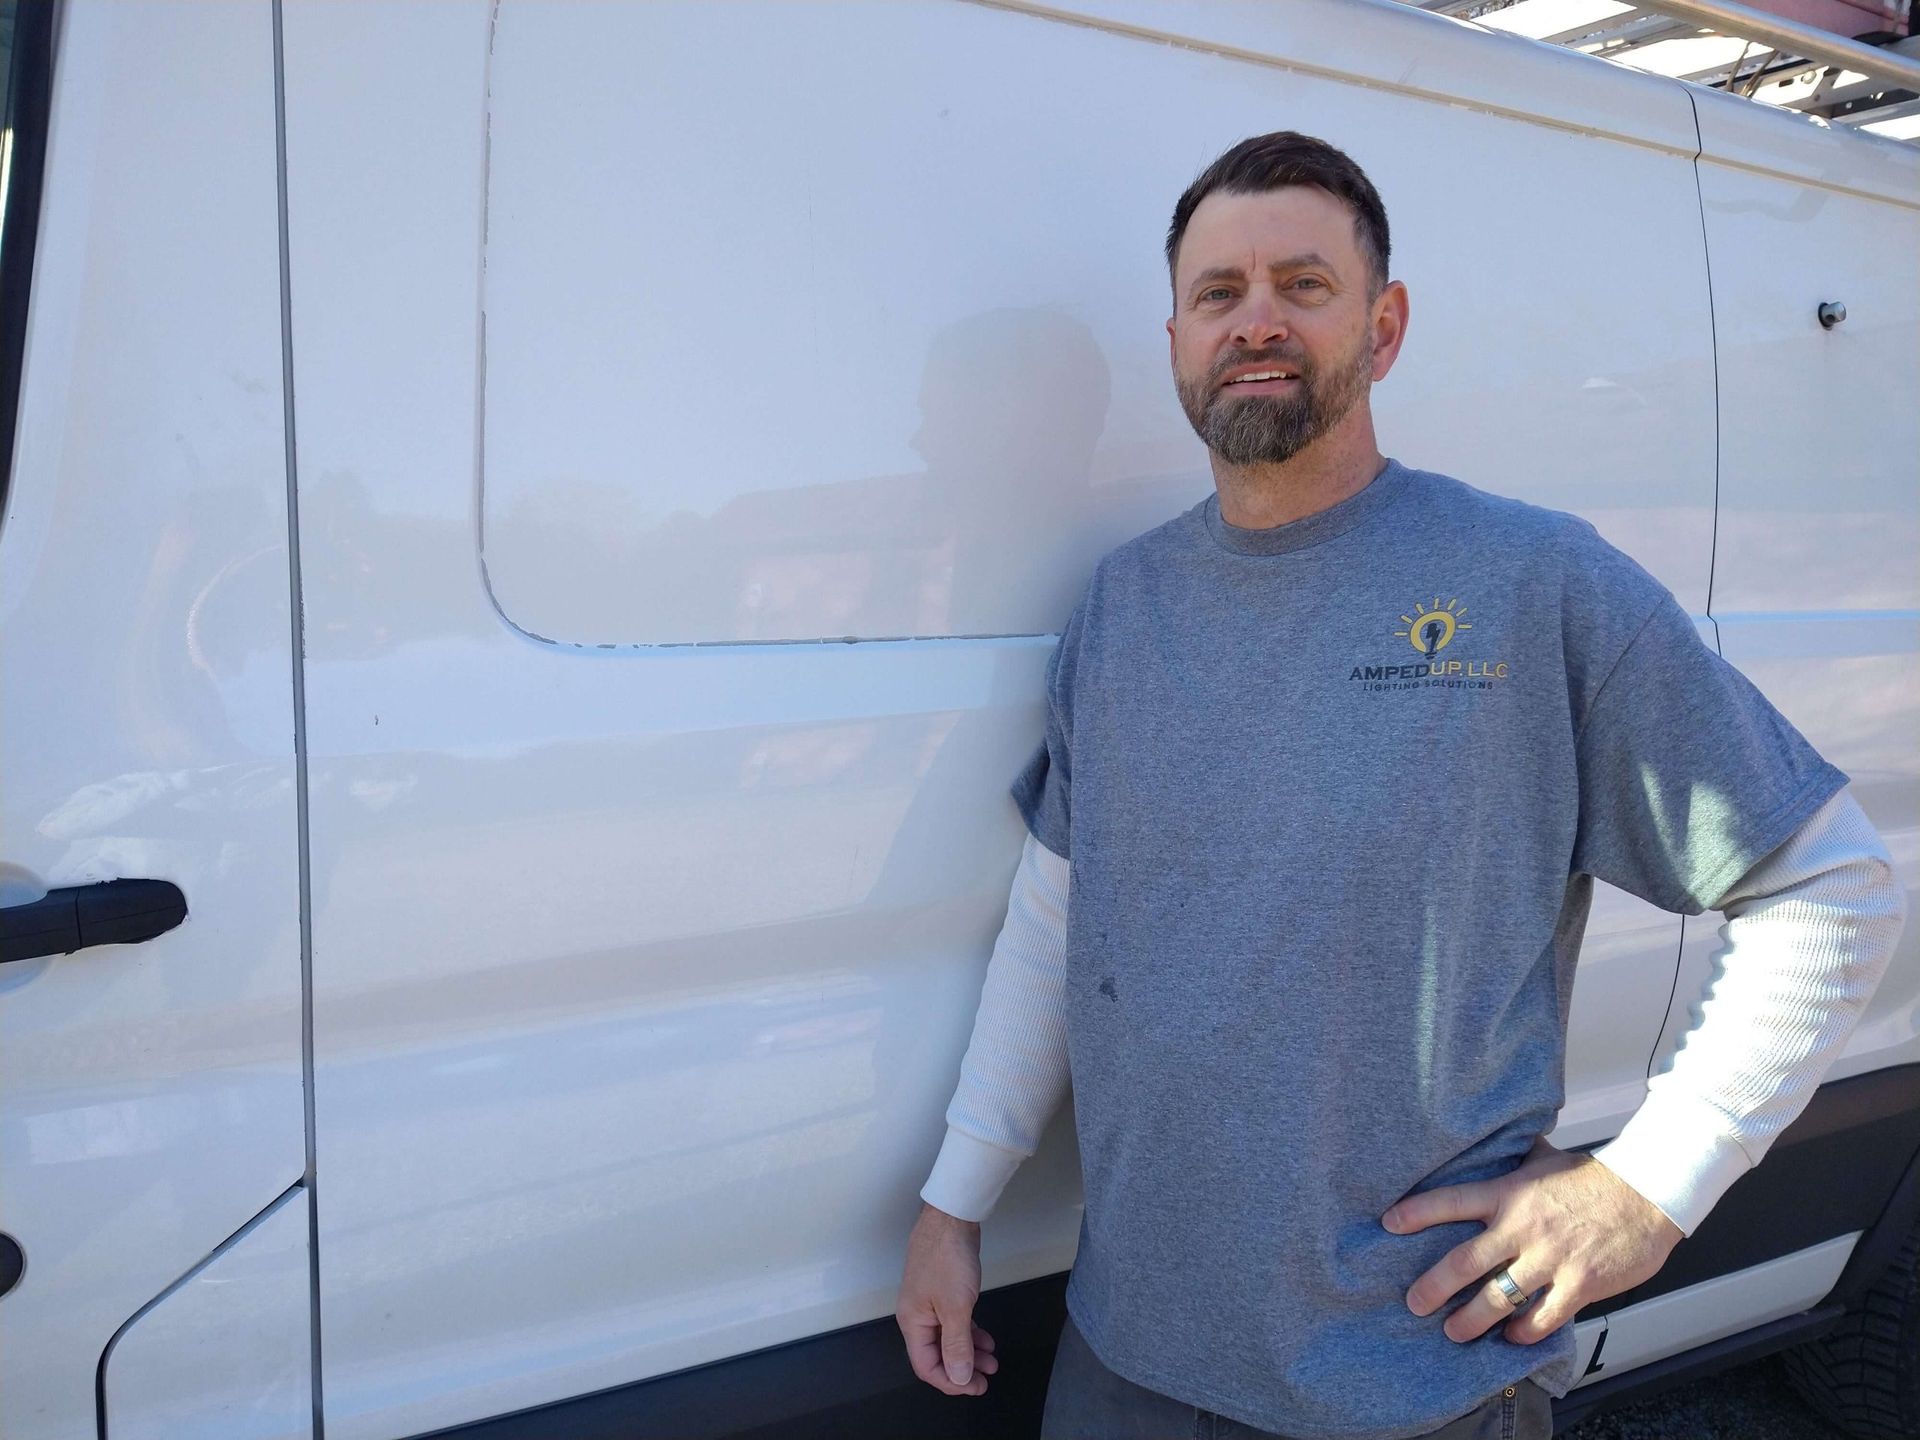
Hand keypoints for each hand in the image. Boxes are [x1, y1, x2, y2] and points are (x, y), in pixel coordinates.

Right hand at [896, 1202, 1000, 1395]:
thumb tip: (958, 1377)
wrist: (951, 1217)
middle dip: (962, 1369)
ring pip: (948, 1338)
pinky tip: (986, 1339)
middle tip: (986, 1378)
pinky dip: (969, 1333)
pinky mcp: (943, 1291)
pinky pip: (954, 1322)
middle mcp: (917, 1316)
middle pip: (937, 1355)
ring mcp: (930, 1302)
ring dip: (970, 1352)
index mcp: (913, 1322)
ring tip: (992, 1361)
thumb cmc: (948, 1259)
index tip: (975, 1386)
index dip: (950, 1381)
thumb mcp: (956, 1307)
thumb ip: (957, 1345)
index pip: (926, 1366)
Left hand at [1382, 1135, 1684, 1344]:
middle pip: (1463, 1262)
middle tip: (1414, 1303)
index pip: (1451, 1201)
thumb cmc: (1594, 1178)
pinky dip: (1523, 1332)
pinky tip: (1511, 1338)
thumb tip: (1495, 1136)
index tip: (1388, 1224)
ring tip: (1454, 1332)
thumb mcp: (1544, 1160)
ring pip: (1497, 1298)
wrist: (1647, 1194)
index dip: (1416, 1213)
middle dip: (1432, 1287)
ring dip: (1471, 1320)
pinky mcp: (1578, 1285)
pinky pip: (1543, 1318)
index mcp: (1509, 1193)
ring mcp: (1549, 1259)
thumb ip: (1514, 1158)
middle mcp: (1522, 1228)